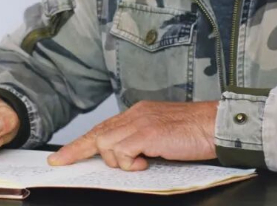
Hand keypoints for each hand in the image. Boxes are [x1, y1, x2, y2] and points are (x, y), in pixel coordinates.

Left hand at [47, 100, 217, 170]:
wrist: (216, 125)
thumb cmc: (195, 133)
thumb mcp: (162, 135)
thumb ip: (142, 142)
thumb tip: (127, 158)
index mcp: (139, 112)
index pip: (103, 128)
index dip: (81, 143)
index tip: (62, 155)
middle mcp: (136, 113)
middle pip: (97, 134)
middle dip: (76, 151)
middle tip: (60, 162)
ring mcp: (141, 122)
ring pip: (106, 144)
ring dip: (118, 161)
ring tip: (140, 163)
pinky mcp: (148, 133)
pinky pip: (122, 151)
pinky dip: (129, 162)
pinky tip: (146, 162)